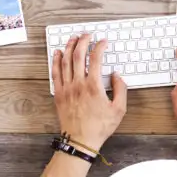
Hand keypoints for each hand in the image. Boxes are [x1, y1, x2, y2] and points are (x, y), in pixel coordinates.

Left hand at [51, 34, 126, 149]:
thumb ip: (120, 89)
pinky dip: (56, 61)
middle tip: (87, 35)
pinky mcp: (59, 94)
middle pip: (78, 55)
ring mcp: (66, 88)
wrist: (80, 141)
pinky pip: (55, 73)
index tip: (103, 42)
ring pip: (65, 61)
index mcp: (93, 86)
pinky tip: (58, 54)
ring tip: (73, 38)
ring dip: (70, 47)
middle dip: (83, 41)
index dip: (100, 47)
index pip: (96, 59)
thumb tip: (116, 76)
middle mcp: (78, 84)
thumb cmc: (99, 127)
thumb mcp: (119, 109)